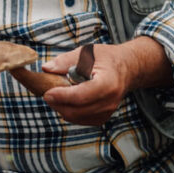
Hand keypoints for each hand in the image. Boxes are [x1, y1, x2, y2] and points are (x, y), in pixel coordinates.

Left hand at [41, 38, 172, 126]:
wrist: (126, 68)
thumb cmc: (106, 58)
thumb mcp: (86, 52)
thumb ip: (65, 61)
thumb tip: (47, 69)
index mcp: (107, 83)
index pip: (81, 96)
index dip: (61, 96)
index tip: (47, 92)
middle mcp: (109, 101)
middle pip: (76, 110)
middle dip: (58, 104)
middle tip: (47, 93)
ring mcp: (107, 111)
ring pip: (76, 117)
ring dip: (62, 108)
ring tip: (57, 95)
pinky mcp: (103, 117)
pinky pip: (81, 120)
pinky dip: (70, 112)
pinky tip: (67, 101)